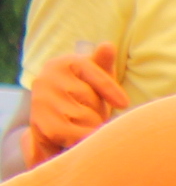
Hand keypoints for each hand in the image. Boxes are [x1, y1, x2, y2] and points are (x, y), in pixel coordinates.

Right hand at [17, 41, 123, 161]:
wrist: (53, 124)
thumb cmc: (83, 97)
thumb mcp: (95, 79)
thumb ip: (102, 63)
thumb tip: (108, 45)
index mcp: (64, 63)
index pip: (91, 71)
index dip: (108, 88)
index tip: (124, 103)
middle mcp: (48, 78)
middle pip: (90, 99)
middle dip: (98, 111)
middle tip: (91, 114)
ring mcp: (41, 100)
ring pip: (84, 118)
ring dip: (91, 127)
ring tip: (83, 125)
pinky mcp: (39, 124)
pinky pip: (72, 135)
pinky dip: (81, 139)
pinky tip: (76, 137)